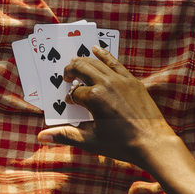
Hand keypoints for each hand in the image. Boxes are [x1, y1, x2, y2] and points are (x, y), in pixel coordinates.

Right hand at [35, 48, 181, 173]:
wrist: (152, 142)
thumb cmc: (121, 144)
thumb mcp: (91, 141)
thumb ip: (66, 135)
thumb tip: (42, 137)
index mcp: (94, 98)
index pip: (74, 93)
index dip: (70, 98)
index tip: (71, 105)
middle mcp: (106, 84)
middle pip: (82, 69)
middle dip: (71, 71)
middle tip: (66, 77)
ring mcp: (120, 80)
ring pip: (96, 63)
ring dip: (83, 61)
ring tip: (76, 63)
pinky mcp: (132, 80)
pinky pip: (114, 62)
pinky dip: (104, 54)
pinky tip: (96, 49)